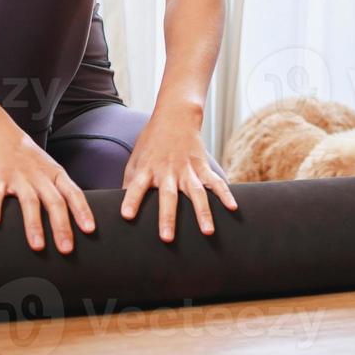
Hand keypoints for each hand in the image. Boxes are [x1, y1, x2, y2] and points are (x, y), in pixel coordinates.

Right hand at [0, 112, 96, 253]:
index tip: (90, 230)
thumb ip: (57, 190)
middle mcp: (40, 176)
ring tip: (37, 246)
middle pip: (55, 202)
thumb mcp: (48, 169)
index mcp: (55, 174)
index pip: (74, 194)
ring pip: (30, 202)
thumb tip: (70, 219)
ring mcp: (19, 176)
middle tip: (67, 249)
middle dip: (62, 227)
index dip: (83, 212)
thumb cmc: (26, 157)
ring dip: (34, 225)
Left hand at [120, 107, 237, 241]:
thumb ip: (130, 183)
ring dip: (203, 212)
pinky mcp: (202, 166)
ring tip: (208, 231)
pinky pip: (215, 181)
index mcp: (147, 169)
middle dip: (168, 217)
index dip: (131, 200)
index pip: (136, 186)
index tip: (126, 216)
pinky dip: (225, 194)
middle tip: (167, 238)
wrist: (176, 117)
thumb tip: (121, 209)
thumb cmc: (152, 142)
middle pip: (168, 196)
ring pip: (196, 192)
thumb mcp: (136, 159)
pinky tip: (233, 207)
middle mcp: (168, 170)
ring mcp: (187, 169)